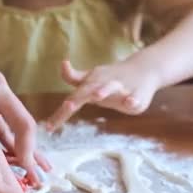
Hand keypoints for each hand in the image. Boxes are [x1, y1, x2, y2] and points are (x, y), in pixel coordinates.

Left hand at [46, 60, 160, 130]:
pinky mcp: (136, 93)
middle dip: (78, 98)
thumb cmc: (110, 78)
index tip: (49, 128)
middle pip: (87, 92)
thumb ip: (74, 77)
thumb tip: (62, 64)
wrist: (143, 68)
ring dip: (104, 91)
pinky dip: (132, 100)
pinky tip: (130, 103)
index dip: (60, 113)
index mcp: (89, 86)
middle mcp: (101, 85)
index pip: (71, 100)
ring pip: (110, 88)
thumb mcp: (90, 79)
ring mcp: (119, 87)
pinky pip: (134, 97)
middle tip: (68, 105)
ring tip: (97, 96)